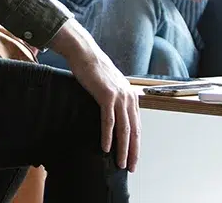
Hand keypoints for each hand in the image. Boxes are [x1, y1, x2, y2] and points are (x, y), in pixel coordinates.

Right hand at [48, 22, 139, 170]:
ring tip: (120, 163)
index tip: (133, 158)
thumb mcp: (109, 87)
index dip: (136, 144)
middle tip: (131, 167)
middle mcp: (129, 98)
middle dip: (133, 151)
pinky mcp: (107, 96)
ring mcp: (119, 97)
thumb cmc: (94, 70)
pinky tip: (106, 148)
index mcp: (131, 97)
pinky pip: (109, 121)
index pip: (136, 125)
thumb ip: (114, 101)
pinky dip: (108, 136)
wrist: (85, 54)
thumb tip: (112, 116)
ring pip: (124, 129)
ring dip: (123, 148)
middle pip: (134, 130)